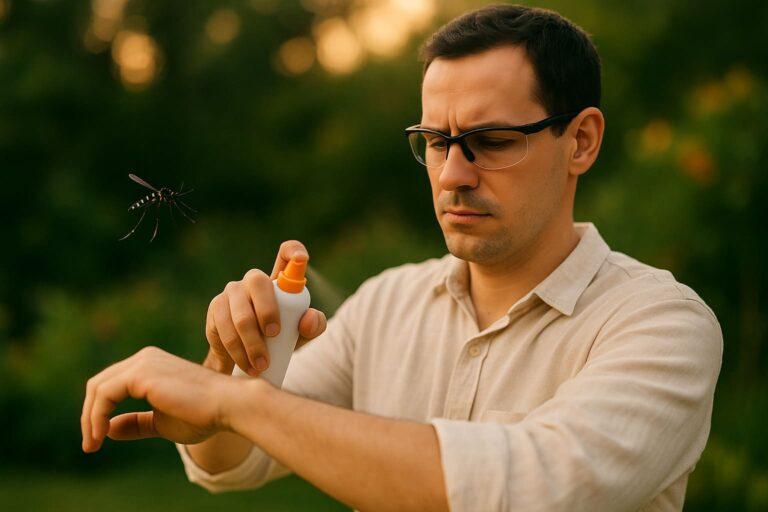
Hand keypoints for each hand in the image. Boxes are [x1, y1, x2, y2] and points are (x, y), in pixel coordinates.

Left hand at [80, 346, 238, 452]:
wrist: (227, 405)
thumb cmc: (203, 415)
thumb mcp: (162, 422)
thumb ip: (137, 423)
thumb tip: (107, 429)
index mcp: (151, 365)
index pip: (112, 385)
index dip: (98, 412)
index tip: (96, 440)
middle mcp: (145, 358)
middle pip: (99, 384)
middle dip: (89, 416)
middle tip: (89, 445)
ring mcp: (143, 363)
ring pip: (97, 388)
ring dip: (89, 419)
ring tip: (92, 444)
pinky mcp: (141, 374)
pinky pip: (104, 395)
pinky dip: (96, 416)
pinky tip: (100, 436)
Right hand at [204, 240, 326, 376]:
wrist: (247, 358)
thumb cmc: (280, 339)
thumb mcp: (301, 335)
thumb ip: (313, 326)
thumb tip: (308, 319)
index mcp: (279, 281)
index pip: (286, 253)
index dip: (293, 251)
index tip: (301, 258)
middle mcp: (254, 280)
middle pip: (258, 282)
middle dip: (267, 311)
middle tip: (275, 335)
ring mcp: (232, 292)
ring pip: (241, 313)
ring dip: (252, 342)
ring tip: (261, 364)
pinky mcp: (215, 308)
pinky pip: (224, 328)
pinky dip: (237, 350)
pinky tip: (245, 364)